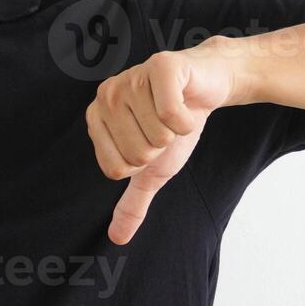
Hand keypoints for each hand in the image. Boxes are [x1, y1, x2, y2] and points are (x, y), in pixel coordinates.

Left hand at [85, 43, 238, 244]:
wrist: (208, 89)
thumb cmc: (174, 125)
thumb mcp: (153, 170)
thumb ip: (133, 203)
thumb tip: (117, 239)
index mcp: (96, 118)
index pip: (116, 168)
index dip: (142, 163)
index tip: (150, 141)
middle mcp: (107, 95)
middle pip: (136, 154)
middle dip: (162, 147)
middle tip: (165, 125)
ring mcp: (131, 78)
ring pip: (157, 137)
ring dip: (177, 131)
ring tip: (175, 112)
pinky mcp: (160, 66)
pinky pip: (172, 115)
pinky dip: (189, 119)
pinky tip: (187, 105)